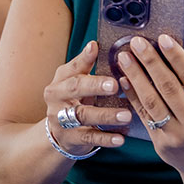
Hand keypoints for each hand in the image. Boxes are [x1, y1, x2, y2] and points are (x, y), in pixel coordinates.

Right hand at [40, 40, 129, 154]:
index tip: (97, 48)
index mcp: (60, 81)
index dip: (84, 59)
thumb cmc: (72, 101)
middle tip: (115, 85)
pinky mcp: (70, 139)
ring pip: (83, 115)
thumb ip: (84, 65)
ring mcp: (61, 120)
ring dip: (106, 115)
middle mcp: (57, 99)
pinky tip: (120, 138)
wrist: (59, 133)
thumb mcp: (74, 82)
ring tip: (127, 115)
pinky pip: (89, 138)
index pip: (72, 68)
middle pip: (75, 89)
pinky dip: (106, 138)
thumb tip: (94, 44)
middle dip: (95, 86)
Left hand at [117, 35, 183, 177]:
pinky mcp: (162, 144)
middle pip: (168, 87)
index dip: (176, 57)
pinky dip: (133, 96)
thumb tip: (182, 54)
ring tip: (124, 58)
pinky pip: (144, 115)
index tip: (162, 38)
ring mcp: (178, 136)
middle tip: (137, 43)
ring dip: (135, 76)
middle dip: (150, 62)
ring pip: (152, 101)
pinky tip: (124, 80)